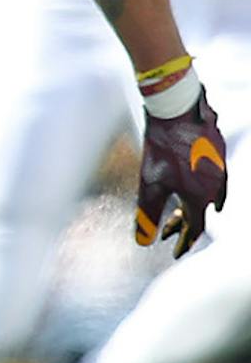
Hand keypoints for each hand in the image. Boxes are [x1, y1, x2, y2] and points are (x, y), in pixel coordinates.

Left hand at [136, 93, 227, 257]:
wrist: (179, 109)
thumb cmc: (163, 147)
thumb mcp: (151, 184)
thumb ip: (148, 214)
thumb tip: (143, 241)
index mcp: (201, 197)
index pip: (195, 228)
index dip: (184, 242)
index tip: (175, 253)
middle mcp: (216, 186)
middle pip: (200, 212)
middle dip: (182, 226)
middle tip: (169, 235)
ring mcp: (219, 168)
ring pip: (208, 195)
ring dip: (192, 207)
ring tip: (182, 216)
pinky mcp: (217, 152)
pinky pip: (212, 178)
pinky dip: (201, 188)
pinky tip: (194, 185)